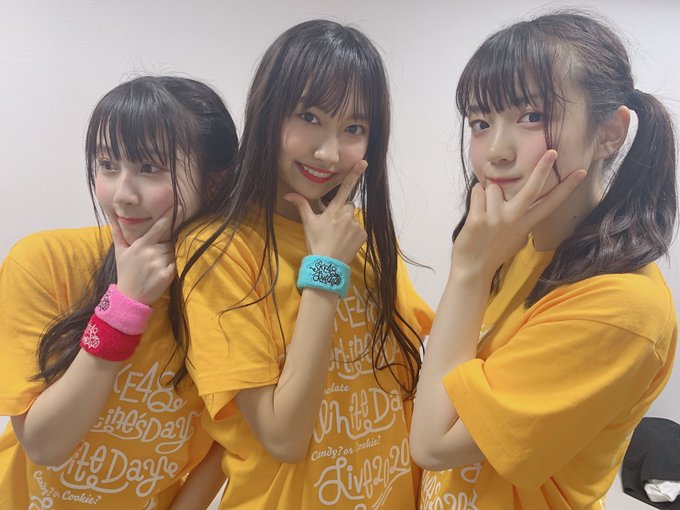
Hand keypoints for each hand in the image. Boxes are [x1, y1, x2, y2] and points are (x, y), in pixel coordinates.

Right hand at [111, 207, 176, 304]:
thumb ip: (118, 233)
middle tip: (153, 258)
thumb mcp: (120, 252)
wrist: (130, 297)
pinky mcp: (167, 274)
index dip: (169, 217)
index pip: (159, 227)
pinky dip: (171, 267)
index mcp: (141, 245)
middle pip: (168, 242)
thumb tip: (112, 217)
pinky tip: (160, 273)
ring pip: (172, 252)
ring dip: (167, 257)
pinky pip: (175, 264)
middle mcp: (151, 252)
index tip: (179, 207)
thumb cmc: (126, 272)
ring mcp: (159, 263)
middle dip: (164, 246)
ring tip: (154, 266)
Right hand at [284, 160, 367, 263]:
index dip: (354, 174)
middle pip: (348, 206)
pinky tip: (345, 242)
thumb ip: (301, 205)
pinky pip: (360, 230)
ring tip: (338, 236)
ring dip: (348, 224)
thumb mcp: (308, 223)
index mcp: (334, 209)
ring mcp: (356, 225)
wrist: (327, 264)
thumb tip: (288, 194)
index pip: (345, 188)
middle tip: (333, 225)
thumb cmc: (316, 242)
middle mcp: (347, 215)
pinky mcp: (363, 235)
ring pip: (353, 219)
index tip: (363, 163)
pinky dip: (354, 234)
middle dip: (343, 212)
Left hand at [452, 150, 585, 279]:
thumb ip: (519, 216)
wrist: (472, 270)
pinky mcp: (478, 219)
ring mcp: (496, 219)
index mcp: (526, 224)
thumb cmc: (493, 251)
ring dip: (487, 194)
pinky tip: (475, 214)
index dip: (567, 187)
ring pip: (493, 187)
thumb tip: (515, 193)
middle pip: (532, 188)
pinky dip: (475, 198)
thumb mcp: (515, 236)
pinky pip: (478, 191)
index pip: (551, 202)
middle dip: (543, 168)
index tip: (581, 171)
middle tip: (551, 151)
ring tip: (484, 213)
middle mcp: (514, 219)